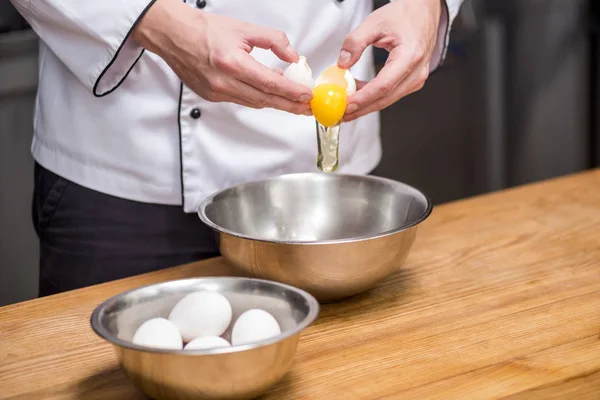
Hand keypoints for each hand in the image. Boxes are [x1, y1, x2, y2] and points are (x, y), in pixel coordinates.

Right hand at [133, 0, 311, 114]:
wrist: (174, 35)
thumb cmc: (204, 30)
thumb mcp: (244, 28)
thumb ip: (273, 40)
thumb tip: (292, 56)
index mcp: (232, 62)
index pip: (270, 83)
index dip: (291, 92)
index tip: (306, 95)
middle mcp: (223, 82)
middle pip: (265, 99)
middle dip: (290, 105)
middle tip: (307, 108)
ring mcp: (216, 92)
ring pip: (254, 103)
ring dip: (275, 103)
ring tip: (294, 102)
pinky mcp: (211, 97)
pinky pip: (241, 101)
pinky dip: (258, 98)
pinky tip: (269, 95)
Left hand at [337, 0, 442, 121]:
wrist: (423, 11)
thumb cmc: (404, 15)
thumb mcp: (374, 22)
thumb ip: (355, 42)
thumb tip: (342, 64)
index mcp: (410, 56)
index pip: (384, 85)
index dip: (364, 98)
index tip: (347, 105)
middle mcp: (416, 72)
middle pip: (385, 98)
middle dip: (361, 109)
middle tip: (340, 114)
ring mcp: (416, 79)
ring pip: (387, 100)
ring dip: (365, 105)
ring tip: (344, 108)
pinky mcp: (412, 81)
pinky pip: (391, 94)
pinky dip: (373, 97)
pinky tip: (357, 95)